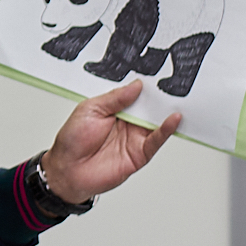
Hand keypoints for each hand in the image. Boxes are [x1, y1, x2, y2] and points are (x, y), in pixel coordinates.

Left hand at [40, 80, 179, 203]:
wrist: (67, 170)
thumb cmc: (72, 140)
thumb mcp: (90, 109)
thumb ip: (115, 98)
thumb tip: (136, 86)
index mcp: (114, 109)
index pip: (134, 94)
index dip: (145, 86)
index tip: (156, 75)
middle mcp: (127, 123)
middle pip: (149, 107)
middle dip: (160, 96)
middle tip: (172, 83)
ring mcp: (134, 138)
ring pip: (156, 122)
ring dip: (167, 111)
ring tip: (178, 98)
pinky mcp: (140, 153)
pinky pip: (156, 140)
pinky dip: (166, 130)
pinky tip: (173, 119)